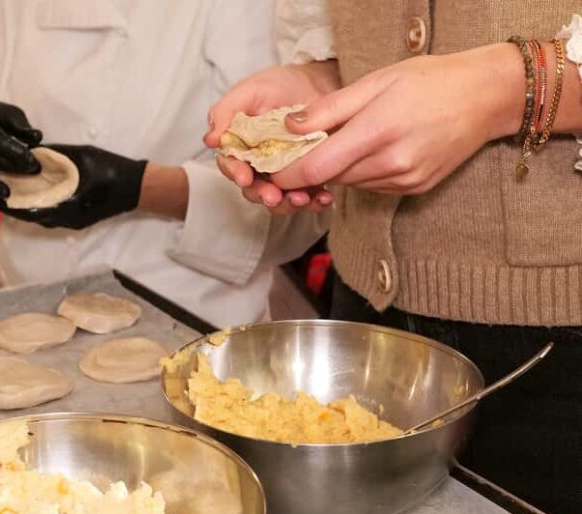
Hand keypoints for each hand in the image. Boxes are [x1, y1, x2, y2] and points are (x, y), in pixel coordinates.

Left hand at [0, 144, 147, 229]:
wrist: (135, 186)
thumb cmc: (110, 168)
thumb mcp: (80, 156)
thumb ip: (55, 156)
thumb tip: (30, 151)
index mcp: (67, 205)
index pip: (30, 210)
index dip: (9, 205)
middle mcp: (67, 219)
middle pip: (32, 217)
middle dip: (13, 207)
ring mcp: (73, 222)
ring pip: (42, 219)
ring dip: (25, 209)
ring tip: (9, 197)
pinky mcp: (77, 220)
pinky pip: (52, 218)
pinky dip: (39, 209)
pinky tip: (31, 198)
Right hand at [205, 62, 340, 210]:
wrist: (316, 83)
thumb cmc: (277, 85)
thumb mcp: (249, 91)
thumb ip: (225, 111)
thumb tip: (210, 140)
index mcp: (240, 148)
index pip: (231, 166)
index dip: (235, 173)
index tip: (244, 177)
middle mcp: (259, 166)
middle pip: (254, 189)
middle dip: (263, 195)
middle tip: (273, 197)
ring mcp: (283, 175)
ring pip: (280, 199)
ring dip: (289, 204)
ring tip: (301, 199)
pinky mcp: (307, 178)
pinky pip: (309, 196)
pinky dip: (316, 201)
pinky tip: (324, 198)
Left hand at [273, 44, 523, 193]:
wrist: (485, 97)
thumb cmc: (428, 81)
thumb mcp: (375, 82)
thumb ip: (328, 109)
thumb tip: (288, 126)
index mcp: (376, 132)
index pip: (315, 168)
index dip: (286, 172)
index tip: (270, 166)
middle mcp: (390, 163)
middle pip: (329, 178)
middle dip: (309, 167)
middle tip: (300, 148)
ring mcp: (404, 180)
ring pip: (349, 184)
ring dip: (337, 169)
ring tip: (343, 142)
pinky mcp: (414, 189)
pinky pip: (371, 187)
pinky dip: (361, 173)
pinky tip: (372, 151)